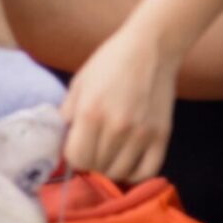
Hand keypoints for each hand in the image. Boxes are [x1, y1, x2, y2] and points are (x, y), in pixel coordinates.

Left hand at [60, 20, 179, 183]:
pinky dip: (135, 173)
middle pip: (97, 167)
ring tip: (109, 153)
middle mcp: (116, 127)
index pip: (76, 157)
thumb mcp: (80, 82)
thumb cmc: (110, 62)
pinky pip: (147, 172)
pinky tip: (128, 161)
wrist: (151, 48)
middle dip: (91, 160)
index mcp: (90, 113)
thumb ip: (68, 112)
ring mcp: (141, 134)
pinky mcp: (162, 137)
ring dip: (111, 167)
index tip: (76, 145)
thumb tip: (59, 138)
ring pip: (120, 173)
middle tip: (93, 147)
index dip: (73, 155)